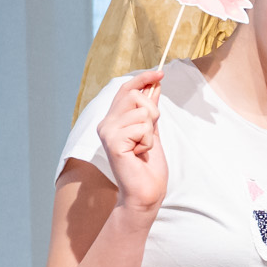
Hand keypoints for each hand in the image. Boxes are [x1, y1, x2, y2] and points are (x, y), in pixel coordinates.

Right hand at [97, 68, 166, 212]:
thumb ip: (149, 111)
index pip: (125, 90)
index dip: (143, 79)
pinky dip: (148, 142)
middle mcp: (106, 124)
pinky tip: (139, 155)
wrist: (146, 193)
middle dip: (152, 112)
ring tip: (142, 149)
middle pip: (135, 95)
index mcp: (112, 121)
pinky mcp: (113, 141)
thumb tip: (154, 87)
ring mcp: (107, 132)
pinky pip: (142, 128)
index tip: (160, 73)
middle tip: (149, 136)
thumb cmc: (148, 167)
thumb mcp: (152, 133)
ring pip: (142, 112)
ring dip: (151, 133)